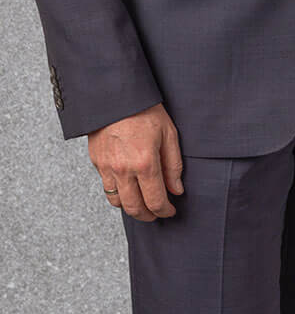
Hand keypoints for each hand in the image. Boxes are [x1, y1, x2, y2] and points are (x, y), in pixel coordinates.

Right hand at [86, 103, 182, 221]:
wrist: (116, 97)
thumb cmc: (146, 112)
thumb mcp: (169, 134)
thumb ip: (174, 166)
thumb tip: (177, 190)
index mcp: (145, 163)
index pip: (155, 200)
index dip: (164, 211)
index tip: (171, 212)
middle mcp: (123, 170)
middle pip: (134, 207)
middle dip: (147, 216)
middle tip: (157, 214)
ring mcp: (107, 168)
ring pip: (117, 202)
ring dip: (130, 208)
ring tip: (143, 204)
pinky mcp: (97, 163)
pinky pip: (106, 187)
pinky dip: (118, 193)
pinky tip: (129, 188)